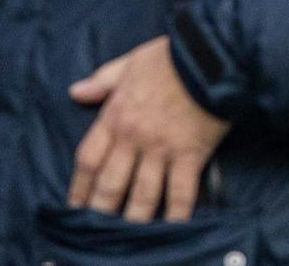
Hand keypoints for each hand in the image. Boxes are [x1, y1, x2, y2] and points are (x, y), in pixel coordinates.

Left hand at [68, 37, 231, 222]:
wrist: (214, 54)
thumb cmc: (173, 56)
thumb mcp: (131, 62)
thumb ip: (103, 80)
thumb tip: (75, 92)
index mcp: (115, 116)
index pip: (88, 159)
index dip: (79, 186)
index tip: (76, 205)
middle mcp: (134, 138)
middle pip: (110, 184)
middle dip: (102, 210)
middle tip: (98, 229)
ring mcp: (162, 149)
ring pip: (141, 194)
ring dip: (133, 218)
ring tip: (130, 235)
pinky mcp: (191, 153)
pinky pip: (181, 191)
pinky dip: (175, 212)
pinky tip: (172, 227)